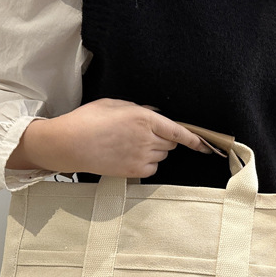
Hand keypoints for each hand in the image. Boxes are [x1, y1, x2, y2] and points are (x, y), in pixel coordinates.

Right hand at [8, 98, 211, 177]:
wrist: (69, 144)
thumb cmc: (88, 120)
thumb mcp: (115, 105)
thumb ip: (139, 110)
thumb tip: (154, 116)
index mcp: (144, 118)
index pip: (178, 131)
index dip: (195, 139)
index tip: (206, 145)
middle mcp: (147, 138)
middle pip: (170, 144)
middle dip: (164, 139)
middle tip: (144, 135)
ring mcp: (141, 156)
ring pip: (162, 156)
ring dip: (155, 151)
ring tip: (130, 145)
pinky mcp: (134, 171)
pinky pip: (152, 169)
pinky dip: (147, 164)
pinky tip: (130, 157)